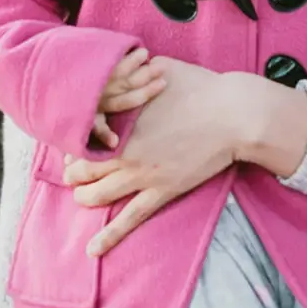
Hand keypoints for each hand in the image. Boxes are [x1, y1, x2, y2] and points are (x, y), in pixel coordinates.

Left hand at [62, 57, 284, 256]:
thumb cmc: (200, 87)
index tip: (75, 139)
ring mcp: (141, 175)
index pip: (77, 136)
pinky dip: (109, 236)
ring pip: (96, 196)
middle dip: (73, 170)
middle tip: (76, 168)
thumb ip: (135, 67)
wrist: (235, 114)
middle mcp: (123, 151)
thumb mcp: (160, 66)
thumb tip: (126, 57)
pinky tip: (93, 250)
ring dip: (84, 196)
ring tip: (83, 196)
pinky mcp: (162, 192)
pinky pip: (129, 220)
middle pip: (79, 168)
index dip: (71, 139)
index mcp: (118, 119)